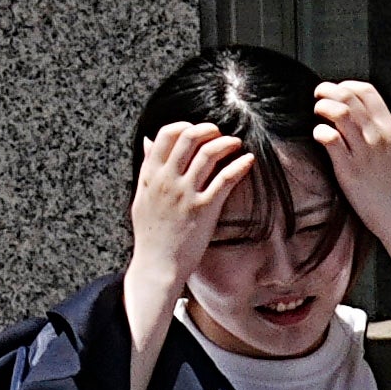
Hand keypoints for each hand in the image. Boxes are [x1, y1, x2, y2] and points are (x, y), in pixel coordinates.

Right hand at [130, 122, 250, 286]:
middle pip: (188, 138)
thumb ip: (148, 167)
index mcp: (150, 174)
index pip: (166, 135)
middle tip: (219, 132)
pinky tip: (248, 160)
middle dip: (208, 129)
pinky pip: (224, 180)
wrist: (157, 263)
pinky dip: (239, 166)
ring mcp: (186, 194)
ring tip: (235, 143)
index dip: (185, 126)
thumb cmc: (151, 232)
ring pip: (207, 154)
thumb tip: (149, 141)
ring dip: (226, 143)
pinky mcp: (204, 209)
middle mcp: (167, 180)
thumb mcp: (142, 195)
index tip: (197, 130)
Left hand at [312, 82, 390, 249]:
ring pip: (339, 112)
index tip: (338, 92)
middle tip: (319, 97)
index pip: (367, 91)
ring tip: (318, 114)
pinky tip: (320, 136)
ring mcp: (364, 152)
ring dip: (323, 107)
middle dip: (328, 91)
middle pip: (349, 96)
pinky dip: (320, 131)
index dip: (347, 86)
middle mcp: (379, 136)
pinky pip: (330, 139)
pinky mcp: (350, 169)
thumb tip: (380, 122)